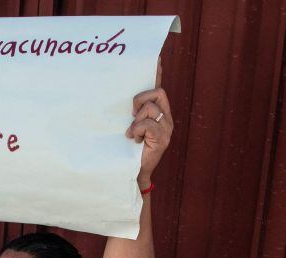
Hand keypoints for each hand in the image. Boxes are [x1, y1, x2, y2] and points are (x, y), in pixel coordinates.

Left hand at [126, 60, 172, 184]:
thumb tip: (119, 94)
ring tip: (132, 133)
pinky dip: (137, 130)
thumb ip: (129, 112)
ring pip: (151, 108)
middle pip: (157, 92)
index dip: (157, 72)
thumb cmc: (126, 148)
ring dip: (137, 120)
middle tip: (131, 115)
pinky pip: (148, 124)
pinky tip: (133, 139)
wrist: (131, 171)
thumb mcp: (127, 124)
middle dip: (140, 99)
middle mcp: (166, 117)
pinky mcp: (163, 138)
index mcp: (158, 112)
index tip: (155, 57)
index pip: (158, 87)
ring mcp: (167, 127)